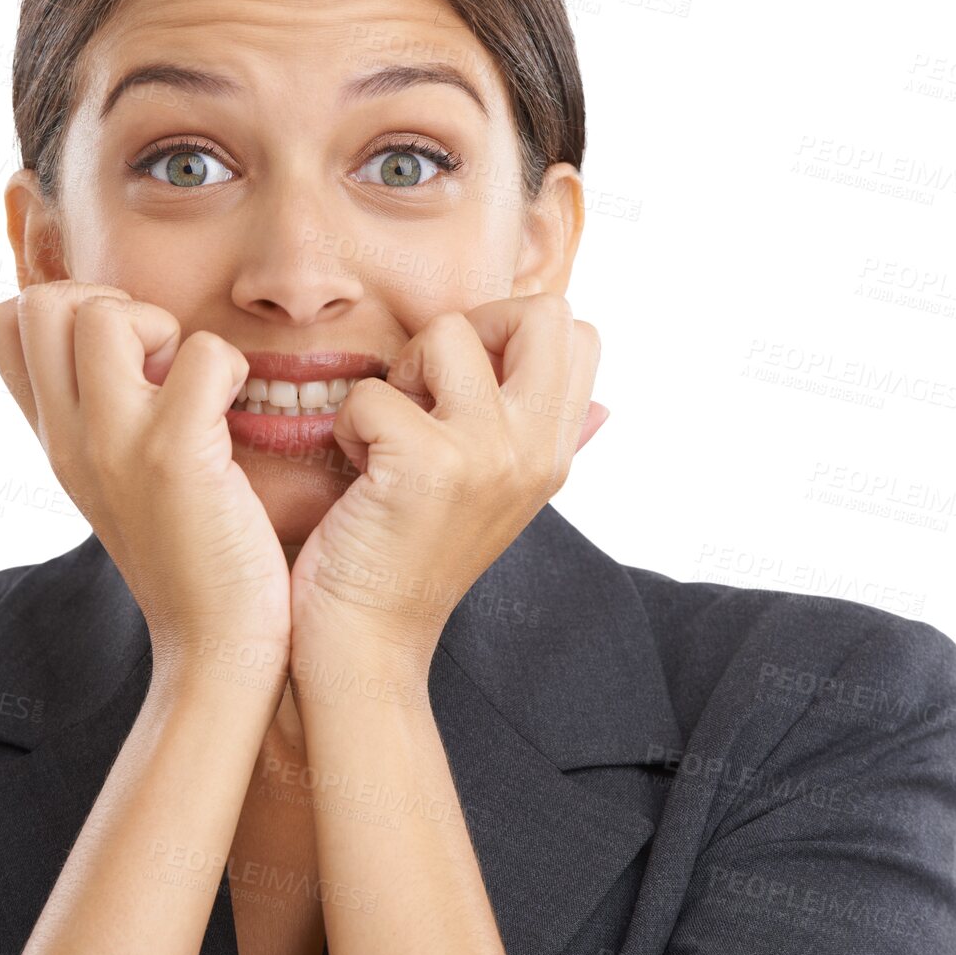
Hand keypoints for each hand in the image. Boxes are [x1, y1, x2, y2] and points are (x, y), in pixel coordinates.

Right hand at [0, 283, 290, 685]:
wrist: (213, 646)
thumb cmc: (185, 557)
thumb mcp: (110, 478)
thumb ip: (93, 414)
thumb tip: (106, 335)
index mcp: (51, 438)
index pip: (1, 322)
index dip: (66, 308)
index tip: (120, 357)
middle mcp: (67, 437)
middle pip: (43, 301)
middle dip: (111, 304)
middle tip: (156, 365)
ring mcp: (114, 444)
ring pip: (105, 314)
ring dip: (167, 331)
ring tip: (189, 390)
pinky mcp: (175, 456)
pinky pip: (201, 353)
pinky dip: (229, 367)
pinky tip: (233, 415)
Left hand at [287, 291, 604, 675]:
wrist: (369, 643)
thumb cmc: (414, 560)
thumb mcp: (501, 499)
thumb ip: (553, 445)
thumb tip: (606, 405)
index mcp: (555, 453)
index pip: (580, 334)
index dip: (511, 333)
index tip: (464, 384)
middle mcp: (536, 450)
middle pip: (544, 311)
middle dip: (469, 327)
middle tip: (429, 387)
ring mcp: (488, 456)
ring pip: (447, 332)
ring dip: (399, 373)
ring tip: (388, 433)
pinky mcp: (426, 465)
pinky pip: (373, 391)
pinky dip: (349, 423)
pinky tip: (357, 472)